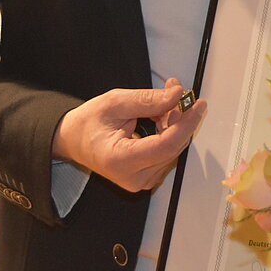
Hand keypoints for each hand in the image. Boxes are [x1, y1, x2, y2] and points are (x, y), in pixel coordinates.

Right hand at [51, 79, 206, 191]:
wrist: (73, 140)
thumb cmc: (88, 124)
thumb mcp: (115, 103)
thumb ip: (147, 100)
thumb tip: (177, 95)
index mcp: (121, 161)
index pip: (166, 146)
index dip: (186, 124)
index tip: (197, 104)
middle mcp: (134, 177)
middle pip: (173, 146)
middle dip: (180, 117)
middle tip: (175, 90)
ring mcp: (142, 179)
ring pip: (173, 148)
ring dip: (175, 122)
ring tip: (162, 101)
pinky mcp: (147, 175)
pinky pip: (167, 151)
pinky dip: (169, 131)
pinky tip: (161, 115)